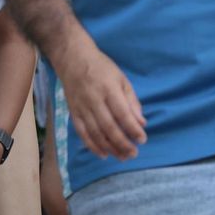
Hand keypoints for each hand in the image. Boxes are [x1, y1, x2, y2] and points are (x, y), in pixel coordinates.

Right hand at [56, 39, 145, 160]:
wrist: (71, 57)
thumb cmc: (101, 67)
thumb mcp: (121, 79)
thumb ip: (132, 101)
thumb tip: (141, 123)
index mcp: (108, 89)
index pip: (122, 114)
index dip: (132, 129)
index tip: (142, 139)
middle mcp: (93, 99)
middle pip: (108, 126)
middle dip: (122, 143)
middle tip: (134, 153)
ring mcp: (81, 106)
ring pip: (95, 132)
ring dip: (109, 148)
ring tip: (122, 157)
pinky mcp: (72, 111)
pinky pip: (81, 132)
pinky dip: (91, 145)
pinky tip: (102, 154)